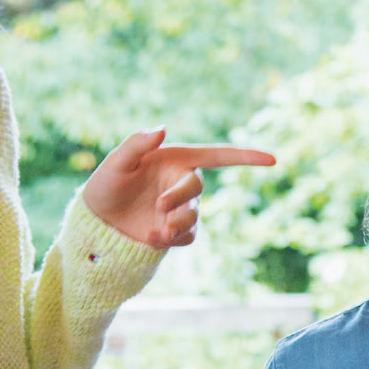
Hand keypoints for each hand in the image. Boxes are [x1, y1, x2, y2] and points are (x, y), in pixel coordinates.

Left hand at [80, 128, 274, 248]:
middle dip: (180, 198)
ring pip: (194, 216)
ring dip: (177, 223)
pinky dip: (173, 239)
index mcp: (175, 160)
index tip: (272, 159)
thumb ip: (137, 144)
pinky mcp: (176, 232)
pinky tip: (151, 238)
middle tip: (159, 206)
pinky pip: (188, 236)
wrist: (96, 223)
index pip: (217, 155)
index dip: (246, 156)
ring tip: (155, 231)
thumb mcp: (116, 163)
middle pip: (197, 188)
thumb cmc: (105, 186)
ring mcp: (181, 208)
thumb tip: (163, 128)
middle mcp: (182, 182)